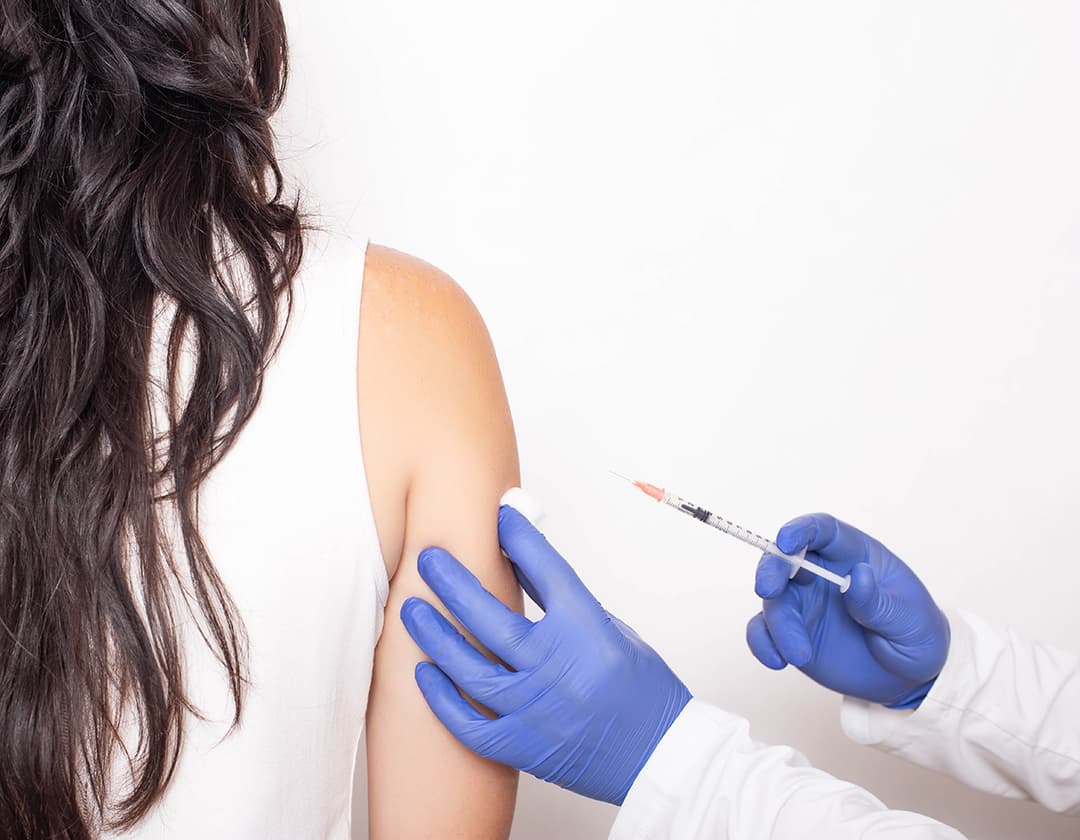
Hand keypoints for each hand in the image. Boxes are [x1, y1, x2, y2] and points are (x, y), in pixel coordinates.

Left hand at [400, 506, 691, 804]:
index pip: (545, 570)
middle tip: (429, 559)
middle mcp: (559, 667)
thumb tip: (518, 560)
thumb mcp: (608, 629)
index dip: (519, 538)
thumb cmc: (641, 692)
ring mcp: (538, 709)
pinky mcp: (525, 746)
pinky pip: (470, 724)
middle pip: (491, 616)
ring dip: (436, 636)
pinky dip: (443, 700)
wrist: (659, 756)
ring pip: (470, 668)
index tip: (499, 517)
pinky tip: (424, 674)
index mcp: (588, 631)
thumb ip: (560, 599)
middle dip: (453, 582)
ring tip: (412, 609)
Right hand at [746, 513, 949, 707]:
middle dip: (771, 570)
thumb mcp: (911, 619)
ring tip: (801, 655)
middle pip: (785, 559)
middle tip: (768, 590)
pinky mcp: (792, 632)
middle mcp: (821, 573)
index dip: (801, 530)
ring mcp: (804, 602)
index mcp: (853, 555)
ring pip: (774, 601)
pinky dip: (762, 644)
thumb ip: (879, 601)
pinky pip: (764, 631)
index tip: (786, 541)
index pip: (823, 531)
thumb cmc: (916, 635)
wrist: (909, 678)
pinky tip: (778, 661)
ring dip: (779, 625)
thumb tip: (857, 576)